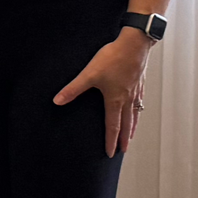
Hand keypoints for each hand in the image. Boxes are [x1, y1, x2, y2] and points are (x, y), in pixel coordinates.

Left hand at [54, 32, 151, 156]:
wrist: (135, 44)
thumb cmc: (113, 58)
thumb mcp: (89, 74)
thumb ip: (73, 89)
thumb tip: (57, 101)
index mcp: (115, 100)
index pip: (112, 126)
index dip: (110, 140)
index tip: (111, 153)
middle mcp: (128, 99)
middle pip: (126, 124)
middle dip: (124, 139)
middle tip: (123, 151)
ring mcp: (136, 91)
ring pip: (135, 114)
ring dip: (132, 127)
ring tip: (131, 136)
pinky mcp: (140, 83)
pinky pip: (139, 103)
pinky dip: (138, 112)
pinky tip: (137, 110)